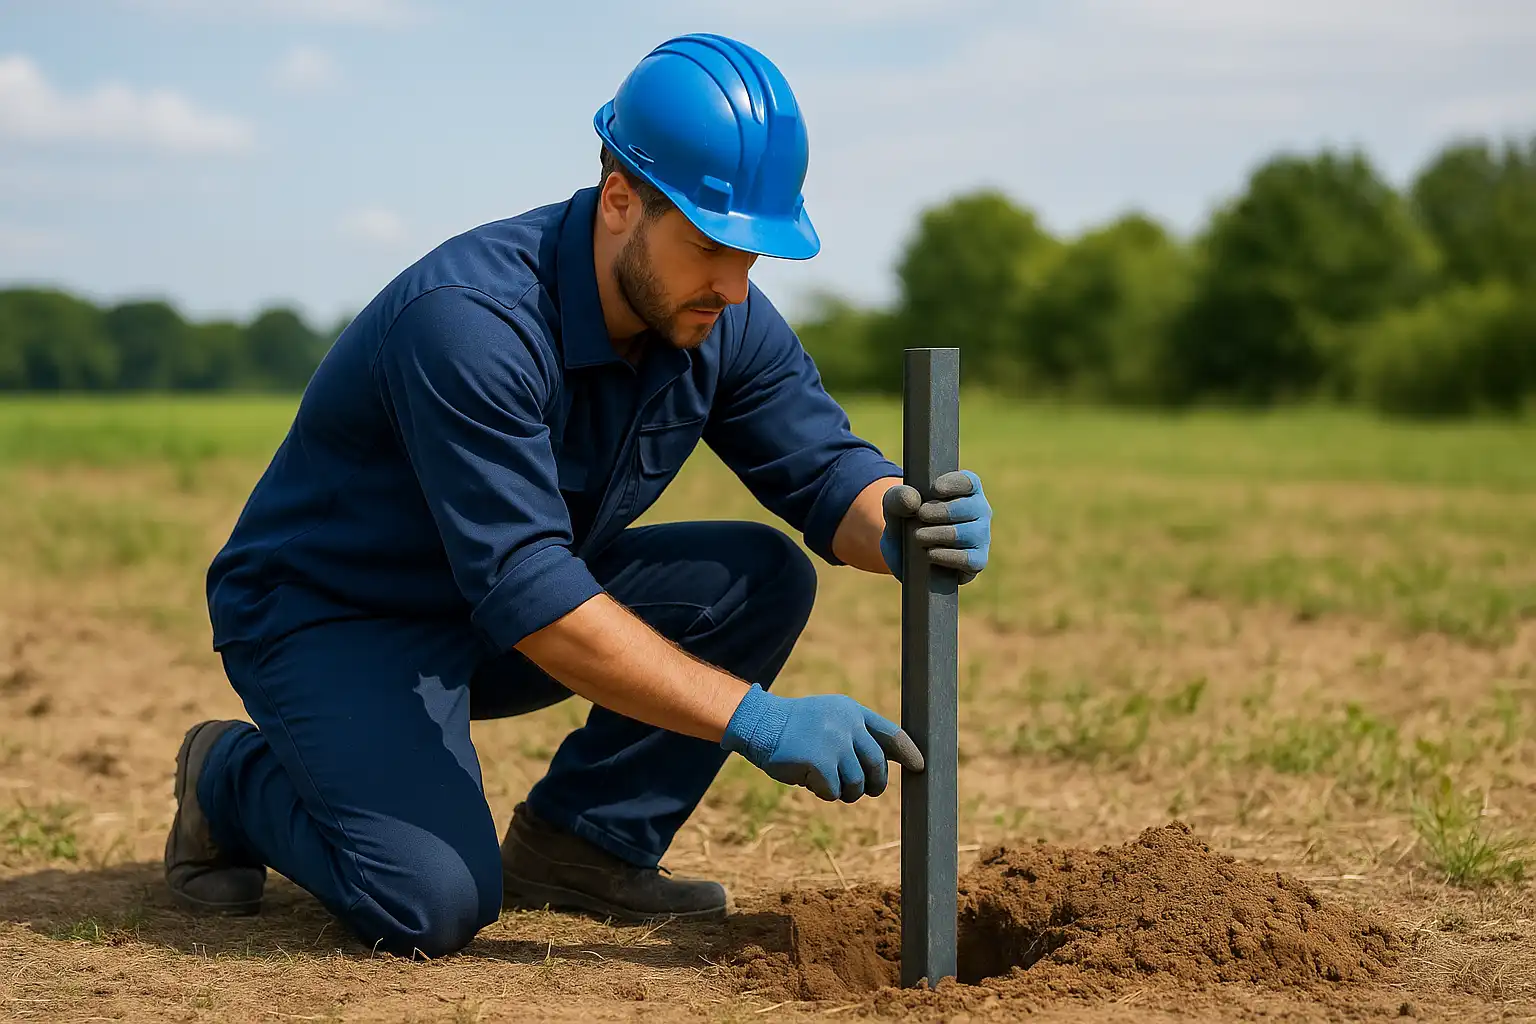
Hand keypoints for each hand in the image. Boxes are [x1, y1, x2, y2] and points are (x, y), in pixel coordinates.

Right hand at [721, 684, 924, 801]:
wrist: (760, 724)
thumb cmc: (795, 727)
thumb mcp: (829, 720)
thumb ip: (855, 736)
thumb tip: (885, 763)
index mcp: (852, 712)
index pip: (890, 733)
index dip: (908, 752)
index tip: (919, 766)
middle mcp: (847, 725)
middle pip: (876, 764)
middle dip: (875, 783)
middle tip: (868, 790)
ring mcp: (834, 743)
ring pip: (857, 782)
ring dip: (845, 791)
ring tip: (828, 784)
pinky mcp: (820, 762)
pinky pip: (834, 791)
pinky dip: (824, 792)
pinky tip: (808, 781)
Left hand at [879, 469, 990, 583]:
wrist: (905, 554)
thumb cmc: (906, 521)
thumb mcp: (894, 506)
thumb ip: (898, 497)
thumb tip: (912, 500)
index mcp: (965, 489)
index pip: (968, 482)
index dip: (954, 484)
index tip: (934, 489)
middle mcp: (979, 510)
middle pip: (970, 506)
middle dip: (941, 511)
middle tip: (921, 515)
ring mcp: (981, 536)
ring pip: (968, 533)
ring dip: (938, 534)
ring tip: (918, 536)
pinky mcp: (978, 560)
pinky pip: (969, 559)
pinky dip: (946, 556)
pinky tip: (930, 554)